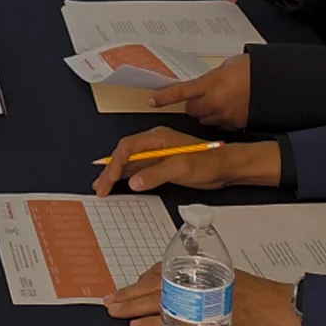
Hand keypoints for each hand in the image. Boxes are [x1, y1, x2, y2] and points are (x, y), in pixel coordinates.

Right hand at [92, 127, 230, 196]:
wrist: (225, 166)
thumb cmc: (209, 161)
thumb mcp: (182, 168)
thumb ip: (157, 174)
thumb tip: (134, 182)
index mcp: (157, 138)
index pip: (128, 148)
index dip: (115, 164)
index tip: (109, 180)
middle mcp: (154, 144)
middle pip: (124, 155)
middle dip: (109, 171)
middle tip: (100, 187)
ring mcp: (156, 155)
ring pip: (129, 163)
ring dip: (115, 175)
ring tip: (101, 187)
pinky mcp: (160, 165)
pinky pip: (137, 169)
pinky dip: (125, 178)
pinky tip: (118, 184)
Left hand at [103, 266, 298, 325]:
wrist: (284, 306)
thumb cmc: (260, 293)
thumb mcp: (227, 277)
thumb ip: (203, 279)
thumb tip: (177, 285)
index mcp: (202, 267)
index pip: (163, 269)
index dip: (142, 279)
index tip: (127, 286)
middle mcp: (199, 280)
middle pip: (156, 285)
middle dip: (130, 293)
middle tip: (110, 299)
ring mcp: (202, 300)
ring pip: (159, 301)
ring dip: (134, 306)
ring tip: (116, 310)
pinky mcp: (207, 319)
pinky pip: (174, 320)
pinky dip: (154, 323)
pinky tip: (138, 325)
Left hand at [147, 55, 250, 128]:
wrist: (276, 82)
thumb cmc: (252, 69)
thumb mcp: (226, 67)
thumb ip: (210, 78)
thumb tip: (204, 86)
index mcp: (211, 83)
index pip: (181, 91)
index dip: (164, 97)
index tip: (151, 101)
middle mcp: (215, 101)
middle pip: (192, 110)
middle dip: (195, 104)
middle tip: (205, 96)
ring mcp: (225, 115)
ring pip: (205, 119)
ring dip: (208, 113)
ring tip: (222, 101)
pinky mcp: (236, 124)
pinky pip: (221, 124)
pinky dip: (222, 119)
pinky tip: (232, 109)